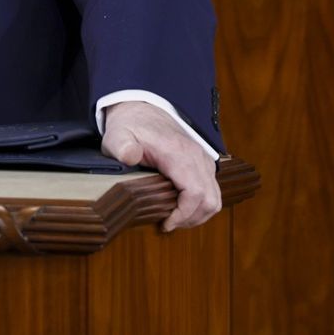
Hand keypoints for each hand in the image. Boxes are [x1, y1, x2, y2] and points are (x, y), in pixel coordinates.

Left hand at [102, 100, 222, 231]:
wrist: (142, 110)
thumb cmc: (130, 126)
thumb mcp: (118, 135)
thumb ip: (121, 146)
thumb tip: (129, 156)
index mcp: (179, 153)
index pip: (195, 193)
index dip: (183, 215)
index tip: (165, 224)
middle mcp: (197, 156)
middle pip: (210, 200)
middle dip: (190, 219)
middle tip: (168, 224)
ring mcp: (203, 160)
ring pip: (215, 198)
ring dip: (198, 214)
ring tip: (175, 219)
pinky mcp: (203, 163)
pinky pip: (212, 190)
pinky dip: (201, 205)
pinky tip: (181, 207)